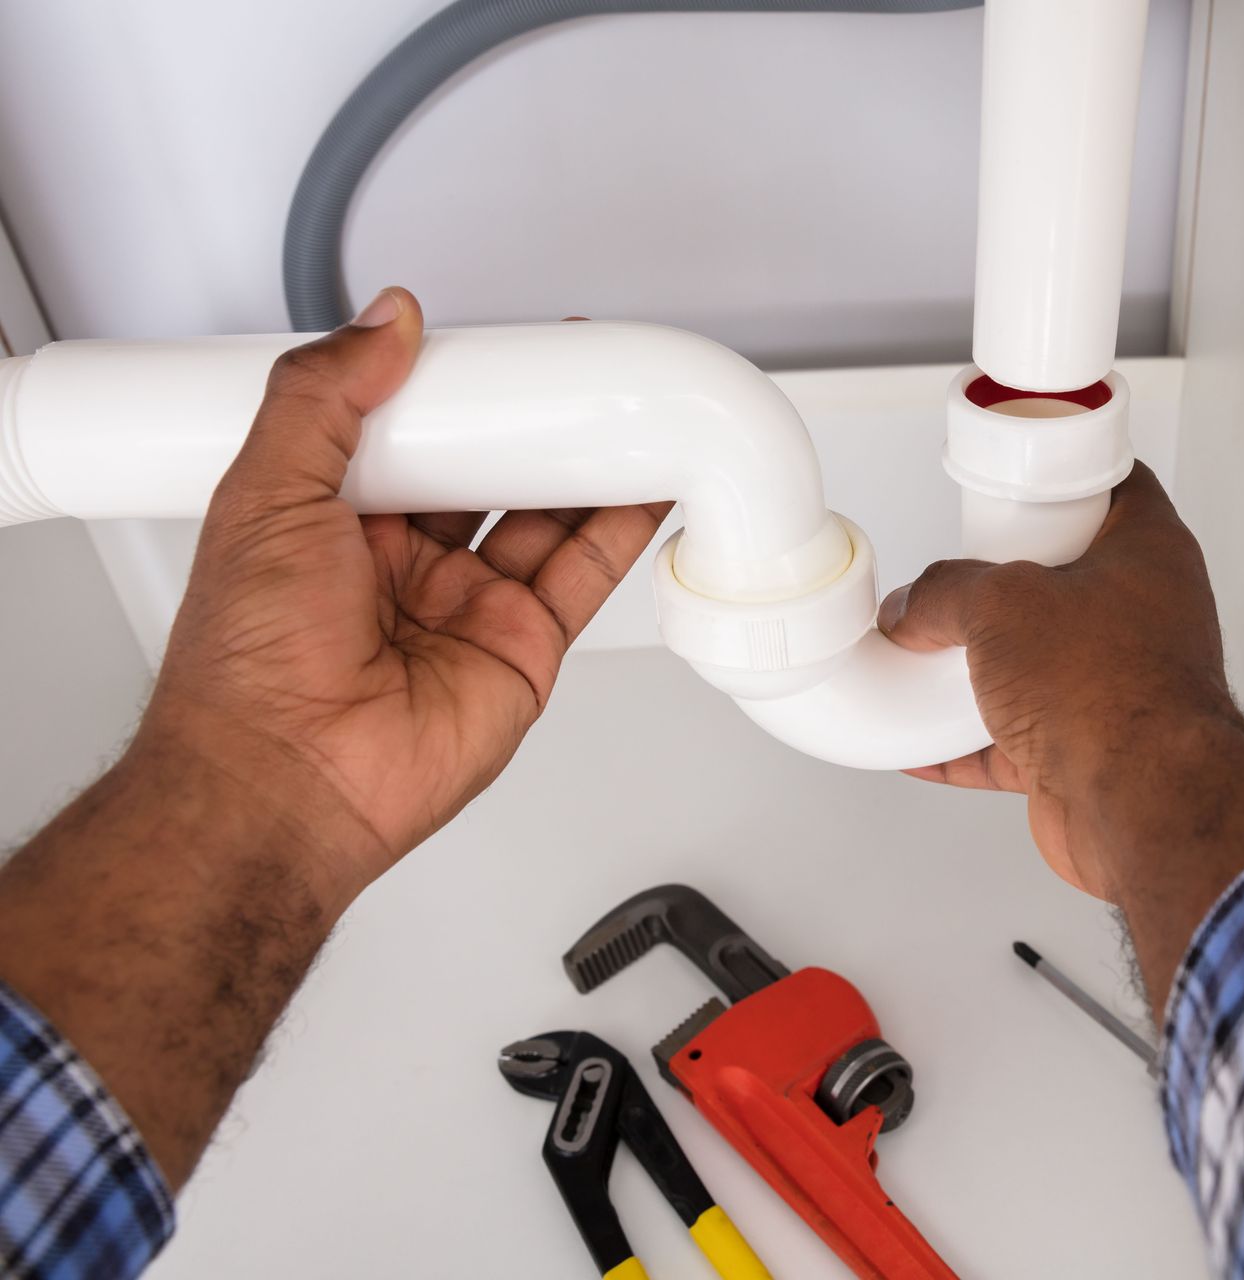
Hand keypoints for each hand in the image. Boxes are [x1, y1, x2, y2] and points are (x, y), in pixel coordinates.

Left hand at [138, 289, 667, 906]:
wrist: (285, 780)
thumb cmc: (248, 668)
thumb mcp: (263, 492)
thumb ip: (321, 397)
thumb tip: (382, 322)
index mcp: (334, 519)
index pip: (410, 431)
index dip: (454, 388)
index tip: (493, 346)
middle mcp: (406, 563)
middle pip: (490, 470)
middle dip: (532, 422)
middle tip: (572, 369)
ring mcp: (470, 605)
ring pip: (547, 516)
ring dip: (588, 463)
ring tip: (627, 408)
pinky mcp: (523, 647)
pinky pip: (584, 575)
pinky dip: (623, 526)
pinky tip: (647, 481)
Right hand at [880, 464, 1243, 1010]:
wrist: (1140, 801)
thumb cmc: (1115, 691)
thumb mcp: (1001, 604)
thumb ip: (946, 593)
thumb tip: (914, 606)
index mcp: (1150, 552)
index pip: (1114, 485)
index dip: (1065, 477)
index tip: (1020, 480)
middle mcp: (1145, 615)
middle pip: (1066, 580)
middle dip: (1006, 585)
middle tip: (961, 575)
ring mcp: (1121, 684)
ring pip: (1041, 662)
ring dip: (983, 667)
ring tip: (929, 657)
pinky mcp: (1092, 749)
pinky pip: (1017, 738)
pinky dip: (967, 743)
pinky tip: (924, 745)